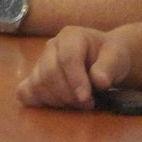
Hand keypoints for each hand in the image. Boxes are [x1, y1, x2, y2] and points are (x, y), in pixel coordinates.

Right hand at [16, 27, 132, 108]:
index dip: (75, 80)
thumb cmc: (110, 56)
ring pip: (38, 84)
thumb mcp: (117, 57)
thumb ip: (109, 67)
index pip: (66, 58)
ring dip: (57, 100)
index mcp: (71, 36)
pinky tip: (54, 104)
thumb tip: (99, 81)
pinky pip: (25, 91)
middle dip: (68, 94)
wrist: (103, 57)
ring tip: (76, 103)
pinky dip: (37, 101)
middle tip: (87, 104)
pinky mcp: (35, 77)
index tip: (87, 99)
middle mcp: (51, 46)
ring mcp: (40, 61)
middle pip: (49, 73)